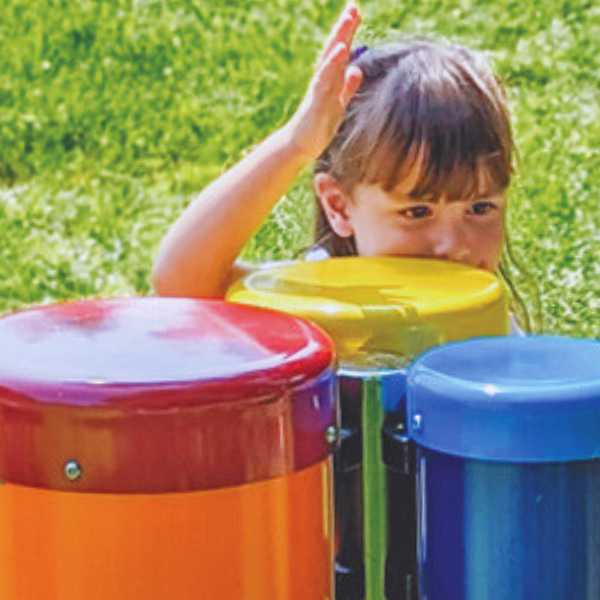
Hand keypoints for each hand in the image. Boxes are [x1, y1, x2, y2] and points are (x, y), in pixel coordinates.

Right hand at [284, 3, 363, 162]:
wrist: (299, 146)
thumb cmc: (317, 127)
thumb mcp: (337, 104)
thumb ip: (346, 88)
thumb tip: (356, 70)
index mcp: (329, 81)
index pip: (340, 53)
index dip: (348, 33)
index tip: (356, 11)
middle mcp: (323, 81)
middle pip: (334, 50)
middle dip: (344, 29)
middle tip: (353, 8)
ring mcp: (319, 91)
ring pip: (330, 62)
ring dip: (338, 40)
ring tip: (348, 21)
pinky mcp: (317, 103)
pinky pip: (325, 81)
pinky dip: (332, 65)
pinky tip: (340, 52)